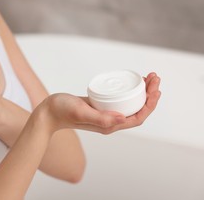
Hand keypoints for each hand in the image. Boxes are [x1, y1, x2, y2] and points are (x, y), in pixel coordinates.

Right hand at [42, 72, 160, 133]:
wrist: (48, 112)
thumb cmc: (62, 112)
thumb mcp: (81, 112)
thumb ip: (100, 118)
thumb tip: (123, 118)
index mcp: (109, 126)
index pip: (137, 117)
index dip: (150, 104)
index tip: (155, 88)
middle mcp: (110, 122)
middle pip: (138, 110)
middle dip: (150, 95)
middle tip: (155, 78)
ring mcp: (105, 114)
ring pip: (130, 105)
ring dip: (142, 93)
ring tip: (148, 78)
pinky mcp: (100, 107)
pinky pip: (120, 101)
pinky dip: (129, 91)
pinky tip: (130, 82)